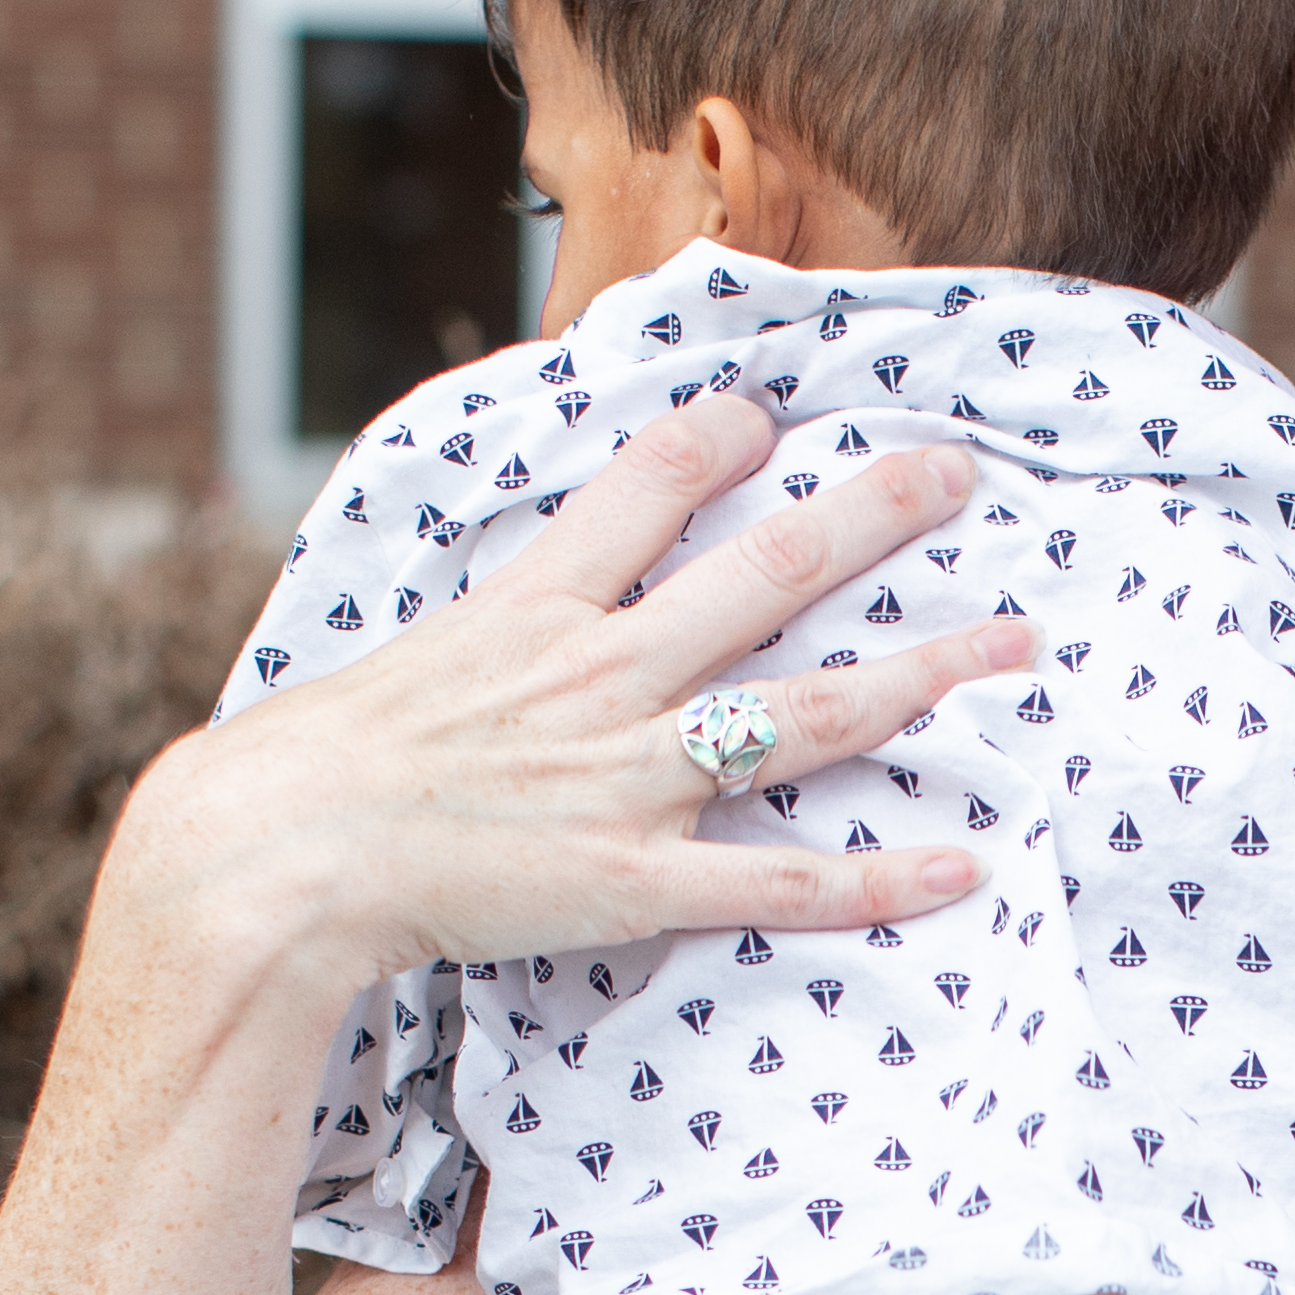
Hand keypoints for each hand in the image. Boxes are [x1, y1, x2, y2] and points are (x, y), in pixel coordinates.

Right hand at [135, 402, 1036, 995]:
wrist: (278, 855)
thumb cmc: (315, 767)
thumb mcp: (397, 660)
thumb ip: (474, 638)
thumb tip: (491, 629)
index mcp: (536, 610)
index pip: (647, 487)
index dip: (720, 439)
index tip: (772, 410)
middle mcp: (602, 676)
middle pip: (767, 572)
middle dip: (876, 513)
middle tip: (961, 472)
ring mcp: (628, 778)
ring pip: (807, 713)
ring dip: (922, 674)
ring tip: (1016, 644)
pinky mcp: (638, 883)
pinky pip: (783, 884)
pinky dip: (880, 880)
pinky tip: (965, 865)